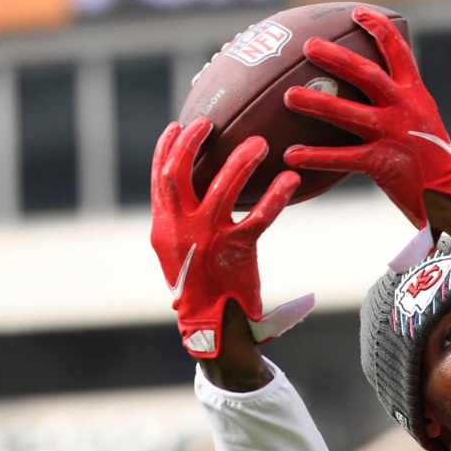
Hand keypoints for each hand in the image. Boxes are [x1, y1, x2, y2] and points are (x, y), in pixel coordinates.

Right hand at [150, 117, 312, 358]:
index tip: (178, 125)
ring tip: (259, 143)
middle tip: (212, 123)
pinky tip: (291, 181)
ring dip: (240, 162)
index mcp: (164, 228)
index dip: (166, 149)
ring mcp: (206, 240)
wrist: (211, 327)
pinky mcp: (235, 252)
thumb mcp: (181, 254)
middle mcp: (180, 230)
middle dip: (193, 144)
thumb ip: (184, 223)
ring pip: (220, 190)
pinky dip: (276, 197)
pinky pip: (258, 218)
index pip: (159, 179)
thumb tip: (199, 194)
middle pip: (179, 174)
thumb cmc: (201, 288)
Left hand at [282, 6, 450, 268]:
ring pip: (350, 114)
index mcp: (414, 93)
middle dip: (336, 58)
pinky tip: (292, 155)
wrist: (448, 192)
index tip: (357, 13)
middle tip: (308, 46)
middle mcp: (404, 109)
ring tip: (289, 96)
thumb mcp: (422, 116)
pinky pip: (343, 157)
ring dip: (318, 103)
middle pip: (367, 75)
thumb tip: (369, 79)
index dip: (377, 29)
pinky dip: (316, 157)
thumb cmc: (430, 153)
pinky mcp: (382, 163)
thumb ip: (399, 96)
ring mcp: (393, 135)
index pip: (397, 51)